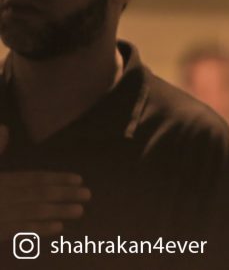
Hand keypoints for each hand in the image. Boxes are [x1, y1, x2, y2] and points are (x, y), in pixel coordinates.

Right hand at [0, 125, 90, 240]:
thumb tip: (5, 128)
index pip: (32, 178)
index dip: (56, 178)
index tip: (78, 179)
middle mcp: (0, 197)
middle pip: (38, 194)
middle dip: (65, 194)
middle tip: (88, 195)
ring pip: (32, 213)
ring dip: (58, 211)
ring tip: (80, 211)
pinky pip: (18, 231)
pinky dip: (39, 230)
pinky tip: (58, 228)